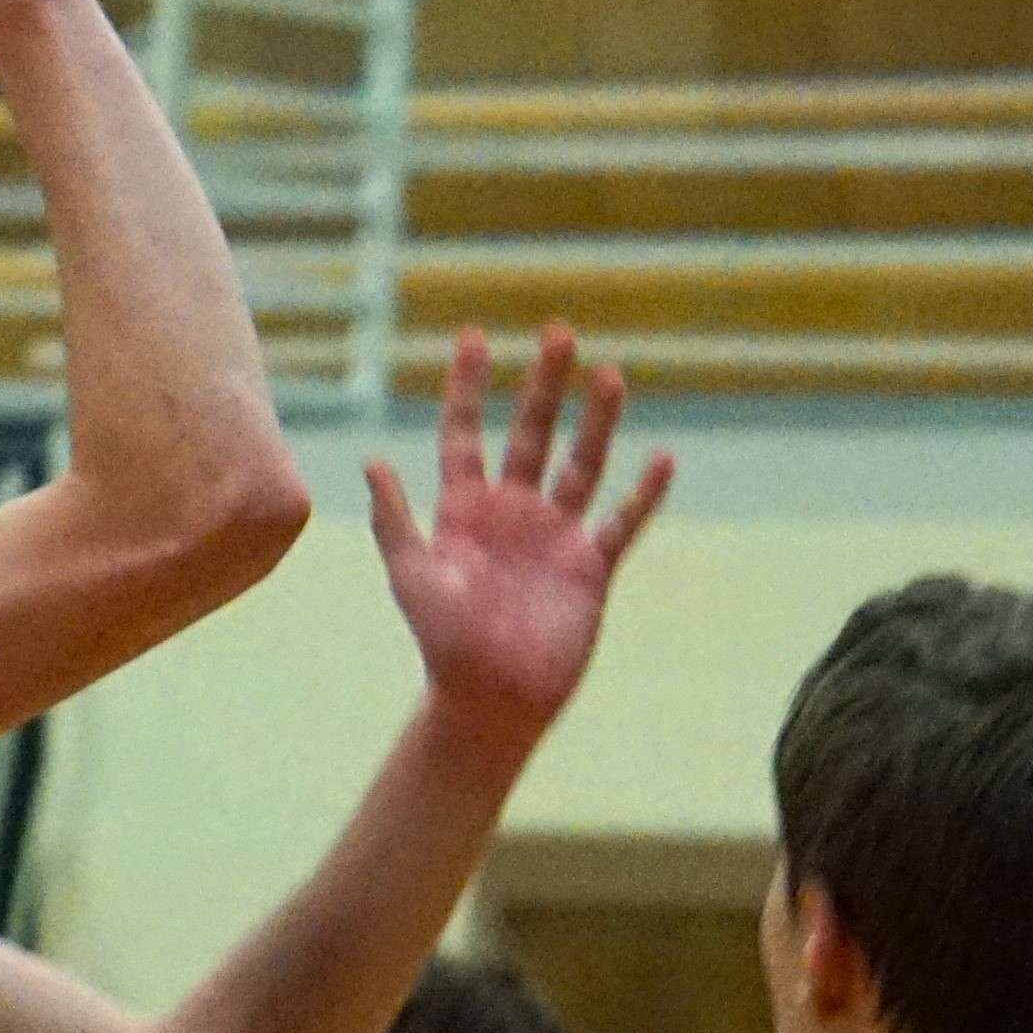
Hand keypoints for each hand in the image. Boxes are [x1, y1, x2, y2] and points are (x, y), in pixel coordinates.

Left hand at [363, 326, 670, 752]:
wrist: (489, 700)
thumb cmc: (443, 642)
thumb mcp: (412, 576)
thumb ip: (396, 521)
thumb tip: (371, 463)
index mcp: (463, 509)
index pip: (464, 433)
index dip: (467, 387)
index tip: (474, 337)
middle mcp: (512, 512)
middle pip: (530, 433)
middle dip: (543, 385)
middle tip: (557, 332)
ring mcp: (554, 536)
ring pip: (581, 464)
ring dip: (596, 422)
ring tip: (609, 374)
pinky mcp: (589, 566)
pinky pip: (621, 522)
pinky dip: (642, 494)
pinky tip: (662, 457)